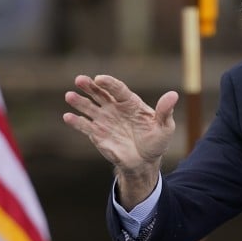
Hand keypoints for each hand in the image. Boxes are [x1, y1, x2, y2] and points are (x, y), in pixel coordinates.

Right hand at [63, 74, 177, 206]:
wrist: (145, 162)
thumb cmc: (155, 141)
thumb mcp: (165, 127)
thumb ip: (166, 111)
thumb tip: (173, 95)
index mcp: (130, 103)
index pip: (118, 89)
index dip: (108, 83)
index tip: (99, 79)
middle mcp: (114, 108)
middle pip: (99, 93)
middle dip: (89, 86)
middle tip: (79, 80)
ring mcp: (104, 120)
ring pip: (89, 107)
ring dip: (79, 101)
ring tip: (69, 96)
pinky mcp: (97, 134)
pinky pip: (84, 126)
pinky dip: (76, 122)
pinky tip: (68, 117)